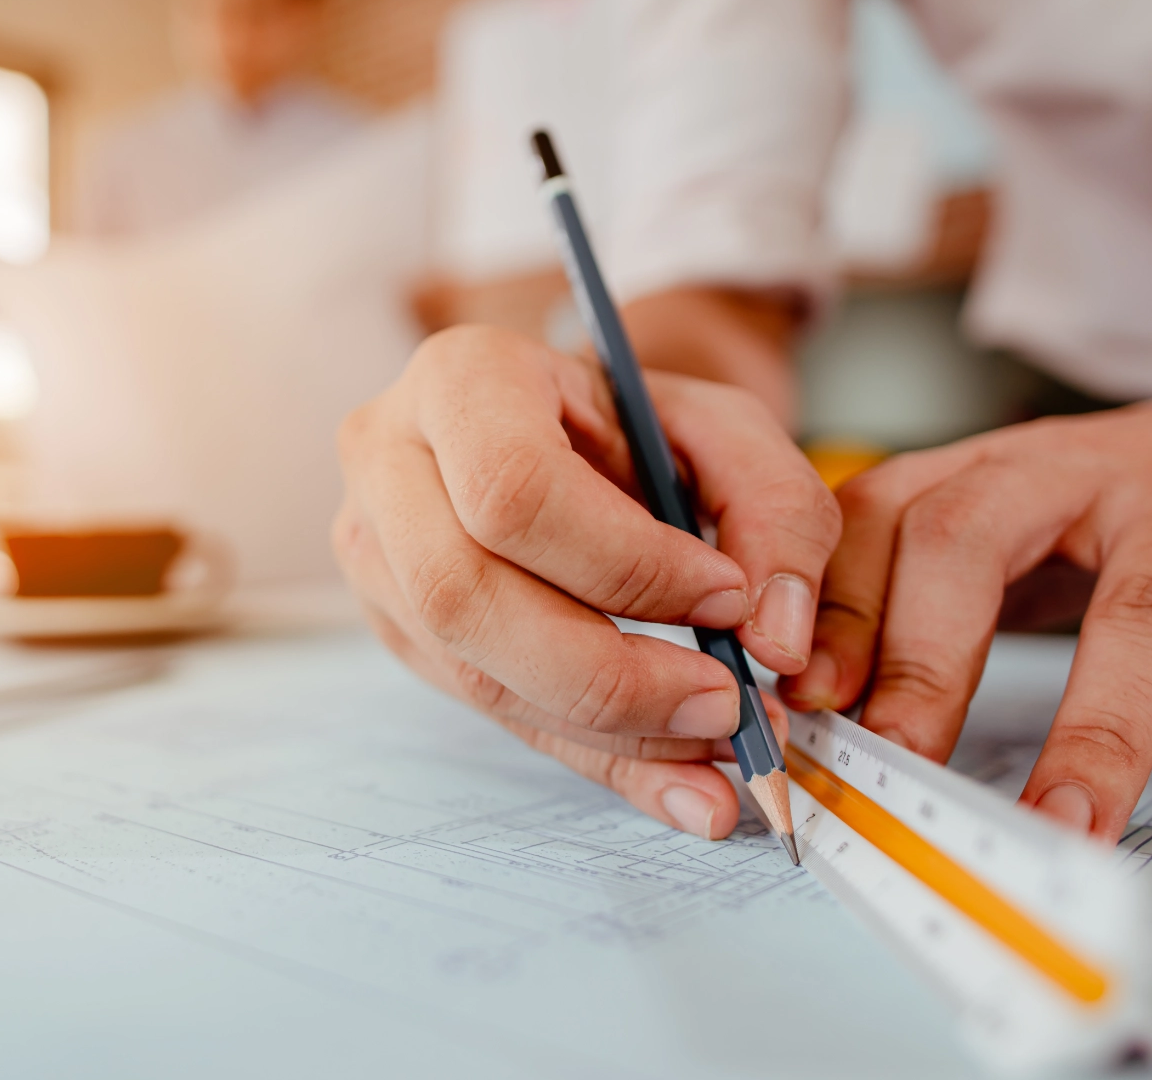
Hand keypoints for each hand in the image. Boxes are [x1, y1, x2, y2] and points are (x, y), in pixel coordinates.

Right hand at [334, 326, 839, 837]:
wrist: (566, 432)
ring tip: (717, 744)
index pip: (514, 490)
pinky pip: (490, 710)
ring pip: (471, 670)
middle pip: (465, 595)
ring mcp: (373, 549)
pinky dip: (595, 751)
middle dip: (609, 673)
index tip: (726, 597)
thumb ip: (778, 512)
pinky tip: (676, 772)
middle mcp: (388, 459)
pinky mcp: (395, 625)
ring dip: (610, 729)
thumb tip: (773, 640)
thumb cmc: (638, 422)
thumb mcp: (728, 429)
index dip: (624, 563)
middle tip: (725, 703)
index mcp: (461, 379)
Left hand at [781, 374, 1151, 863]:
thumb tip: (823, 722)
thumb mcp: (1001, 521)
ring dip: (1098, 734)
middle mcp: (1070, 468)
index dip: (832, 609)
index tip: (800, 700)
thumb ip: (914, 602)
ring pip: (1138, 612)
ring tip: (1066, 824)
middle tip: (901, 765)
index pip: (875, 518)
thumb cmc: (1116, 506)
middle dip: (924, 663)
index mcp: (980, 468)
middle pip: (968, 540)